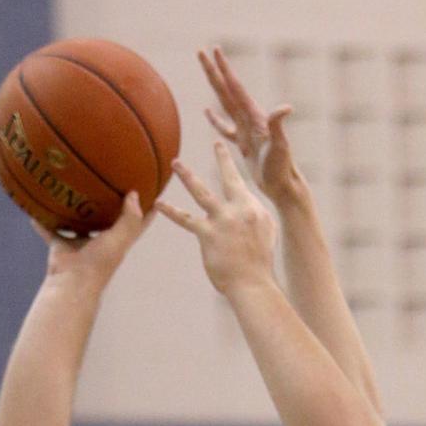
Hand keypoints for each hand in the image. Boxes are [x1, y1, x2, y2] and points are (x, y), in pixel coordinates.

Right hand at [35, 192, 151, 289]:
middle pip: (107, 219)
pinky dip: (42, 221)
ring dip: (74, 209)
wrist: (73, 283)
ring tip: (71, 187)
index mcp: (118, 241)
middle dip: (110, 203)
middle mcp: (101, 242)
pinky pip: (50, 230)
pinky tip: (36, 205)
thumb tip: (135, 194)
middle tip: (110, 178)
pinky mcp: (61, 246)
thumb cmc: (100, 263)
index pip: (137, 222)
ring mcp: (80, 244)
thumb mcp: (119, 239)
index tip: (153, 189)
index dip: (147, 208)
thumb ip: (129, 218)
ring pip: (78, 222)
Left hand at [157, 143, 276, 294]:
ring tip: (176, 163)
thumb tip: (246, 205)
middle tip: (216, 142)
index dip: (232, 165)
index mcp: (252, 208)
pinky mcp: (207, 234)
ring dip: (188, 176)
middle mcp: (238, 209)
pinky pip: (186, 219)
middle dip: (222, 158)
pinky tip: (159, 204)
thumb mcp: (265, 234)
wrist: (252, 283)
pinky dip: (172, 211)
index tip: (224, 150)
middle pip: (229, 178)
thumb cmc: (259, 262)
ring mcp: (222, 220)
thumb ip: (254, 216)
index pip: (242, 182)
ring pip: (202, 192)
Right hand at [199, 46, 296, 203]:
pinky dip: (215, 119)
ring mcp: (245, 130)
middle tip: (201, 52)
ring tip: (206, 72)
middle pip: (226, 90)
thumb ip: (278, 125)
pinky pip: (225, 127)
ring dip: (215, 87)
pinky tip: (207, 111)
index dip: (224, 69)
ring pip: (225, 103)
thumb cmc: (282, 167)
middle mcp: (249, 119)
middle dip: (213, 71)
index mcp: (254, 116)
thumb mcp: (279, 146)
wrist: (282, 186)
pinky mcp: (242, 143)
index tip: (215, 50)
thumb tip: (286, 107)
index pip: (236, 88)